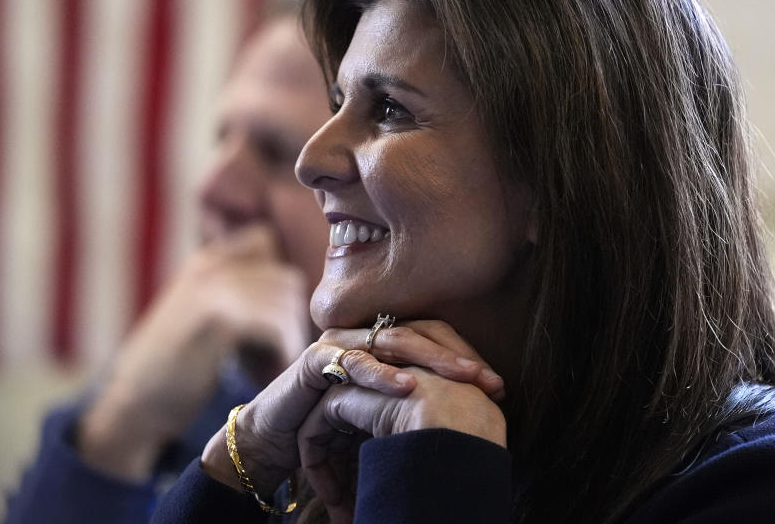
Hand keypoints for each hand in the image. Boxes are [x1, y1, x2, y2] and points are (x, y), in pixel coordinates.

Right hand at [77, 224, 309, 479]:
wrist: (131, 407)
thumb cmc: (172, 369)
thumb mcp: (200, 316)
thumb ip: (234, 295)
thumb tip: (292, 294)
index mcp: (204, 261)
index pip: (266, 240)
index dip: (279, 282)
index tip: (271, 320)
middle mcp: (209, 266)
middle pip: (286, 278)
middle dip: (291, 318)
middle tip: (275, 354)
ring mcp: (212, 289)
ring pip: (287, 303)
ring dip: (289, 340)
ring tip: (270, 368)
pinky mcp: (218, 320)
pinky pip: (277, 326)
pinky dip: (282, 353)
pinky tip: (266, 376)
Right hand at [198, 322, 502, 501]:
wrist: (277, 442)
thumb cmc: (334, 430)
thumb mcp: (386, 416)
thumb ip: (419, 404)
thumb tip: (479, 415)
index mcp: (383, 342)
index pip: (434, 335)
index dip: (466, 355)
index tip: (498, 386)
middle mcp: (363, 334)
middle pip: (420, 332)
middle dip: (458, 356)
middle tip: (490, 381)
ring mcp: (340, 342)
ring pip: (394, 340)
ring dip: (432, 359)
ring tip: (464, 377)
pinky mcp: (316, 359)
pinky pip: (354, 362)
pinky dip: (382, 374)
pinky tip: (408, 387)